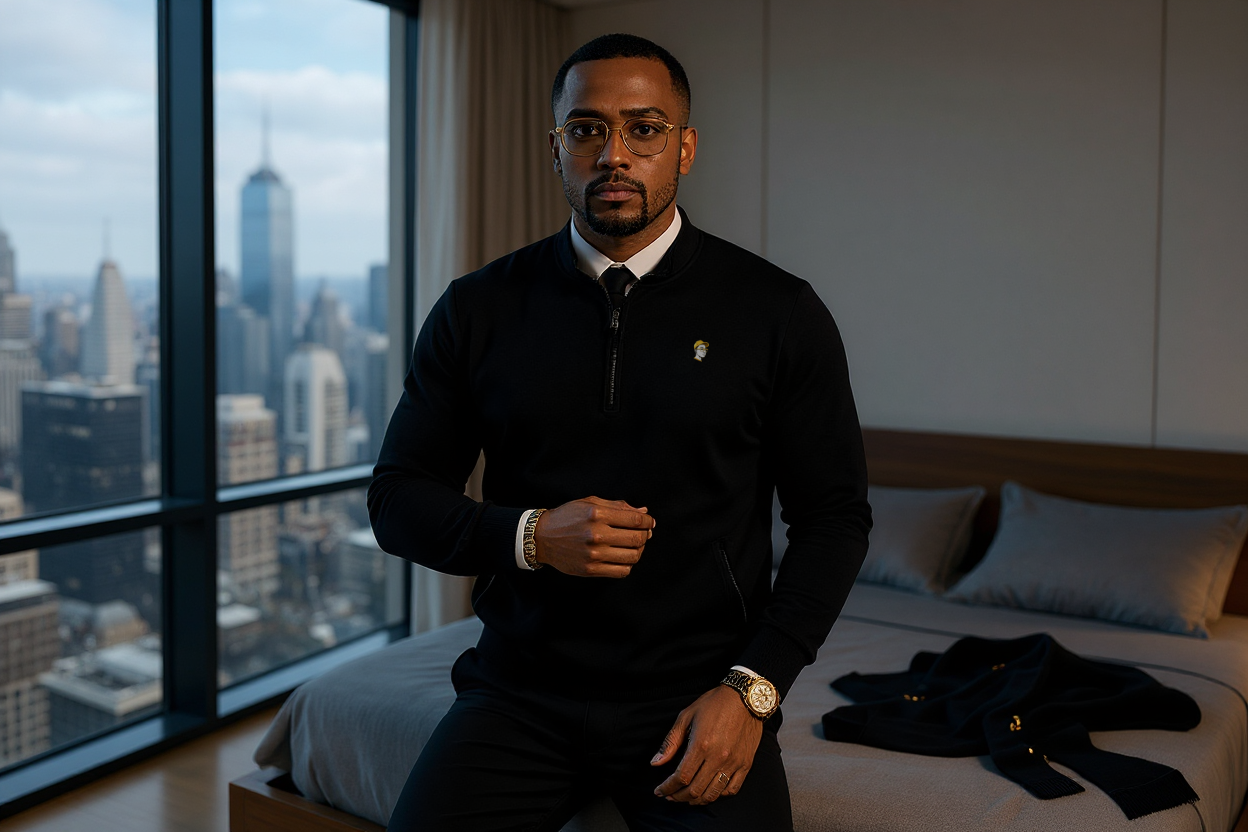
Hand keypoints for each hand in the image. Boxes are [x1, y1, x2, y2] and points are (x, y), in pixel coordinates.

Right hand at [533, 496, 654, 577]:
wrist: (542, 537)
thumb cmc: (567, 517)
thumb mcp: (590, 503)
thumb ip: (618, 506)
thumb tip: (643, 512)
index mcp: (597, 515)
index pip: (635, 520)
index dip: (648, 521)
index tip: (650, 522)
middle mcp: (596, 535)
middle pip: (637, 539)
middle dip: (646, 535)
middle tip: (644, 533)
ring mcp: (593, 554)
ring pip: (632, 557)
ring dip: (639, 550)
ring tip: (634, 545)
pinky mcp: (590, 569)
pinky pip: (621, 571)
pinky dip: (628, 565)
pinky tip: (623, 557)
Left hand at [651, 685, 762, 804]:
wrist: (745, 697)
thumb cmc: (714, 704)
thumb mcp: (686, 716)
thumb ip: (670, 742)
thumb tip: (655, 763)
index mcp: (701, 745)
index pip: (681, 777)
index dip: (667, 788)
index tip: (659, 791)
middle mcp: (718, 757)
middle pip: (695, 790)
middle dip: (678, 797)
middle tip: (670, 796)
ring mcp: (733, 762)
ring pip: (713, 794)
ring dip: (696, 800)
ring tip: (687, 797)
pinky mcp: (745, 764)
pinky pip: (732, 789)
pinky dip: (718, 795)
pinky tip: (709, 791)